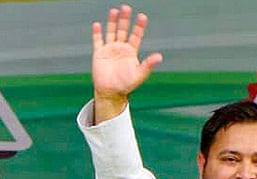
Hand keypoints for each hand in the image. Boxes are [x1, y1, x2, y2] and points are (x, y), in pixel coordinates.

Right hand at [91, 4, 162, 120]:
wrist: (111, 92)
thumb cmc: (127, 84)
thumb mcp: (140, 74)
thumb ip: (148, 64)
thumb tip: (159, 56)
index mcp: (131, 51)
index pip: (136, 35)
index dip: (139, 26)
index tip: (142, 17)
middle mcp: (121, 48)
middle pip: (123, 30)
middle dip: (125, 19)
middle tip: (127, 8)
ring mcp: (109, 49)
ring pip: (111, 32)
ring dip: (112, 22)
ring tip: (114, 11)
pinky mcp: (99, 54)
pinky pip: (98, 41)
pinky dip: (97, 33)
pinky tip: (97, 25)